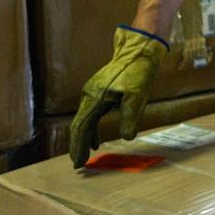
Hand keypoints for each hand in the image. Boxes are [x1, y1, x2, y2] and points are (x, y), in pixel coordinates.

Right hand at [68, 25, 167, 167]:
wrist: (139, 50)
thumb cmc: (138, 71)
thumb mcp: (137, 95)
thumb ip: (131, 117)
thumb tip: (126, 137)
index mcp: (95, 98)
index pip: (82, 127)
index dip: (79, 146)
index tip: (79, 163)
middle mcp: (88, 95)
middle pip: (78, 125)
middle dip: (76, 145)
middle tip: (78, 164)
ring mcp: (92, 92)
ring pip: (83, 120)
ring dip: (82, 138)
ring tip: (84, 155)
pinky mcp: (98, 91)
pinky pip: (89, 114)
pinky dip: (90, 128)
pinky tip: (95, 139)